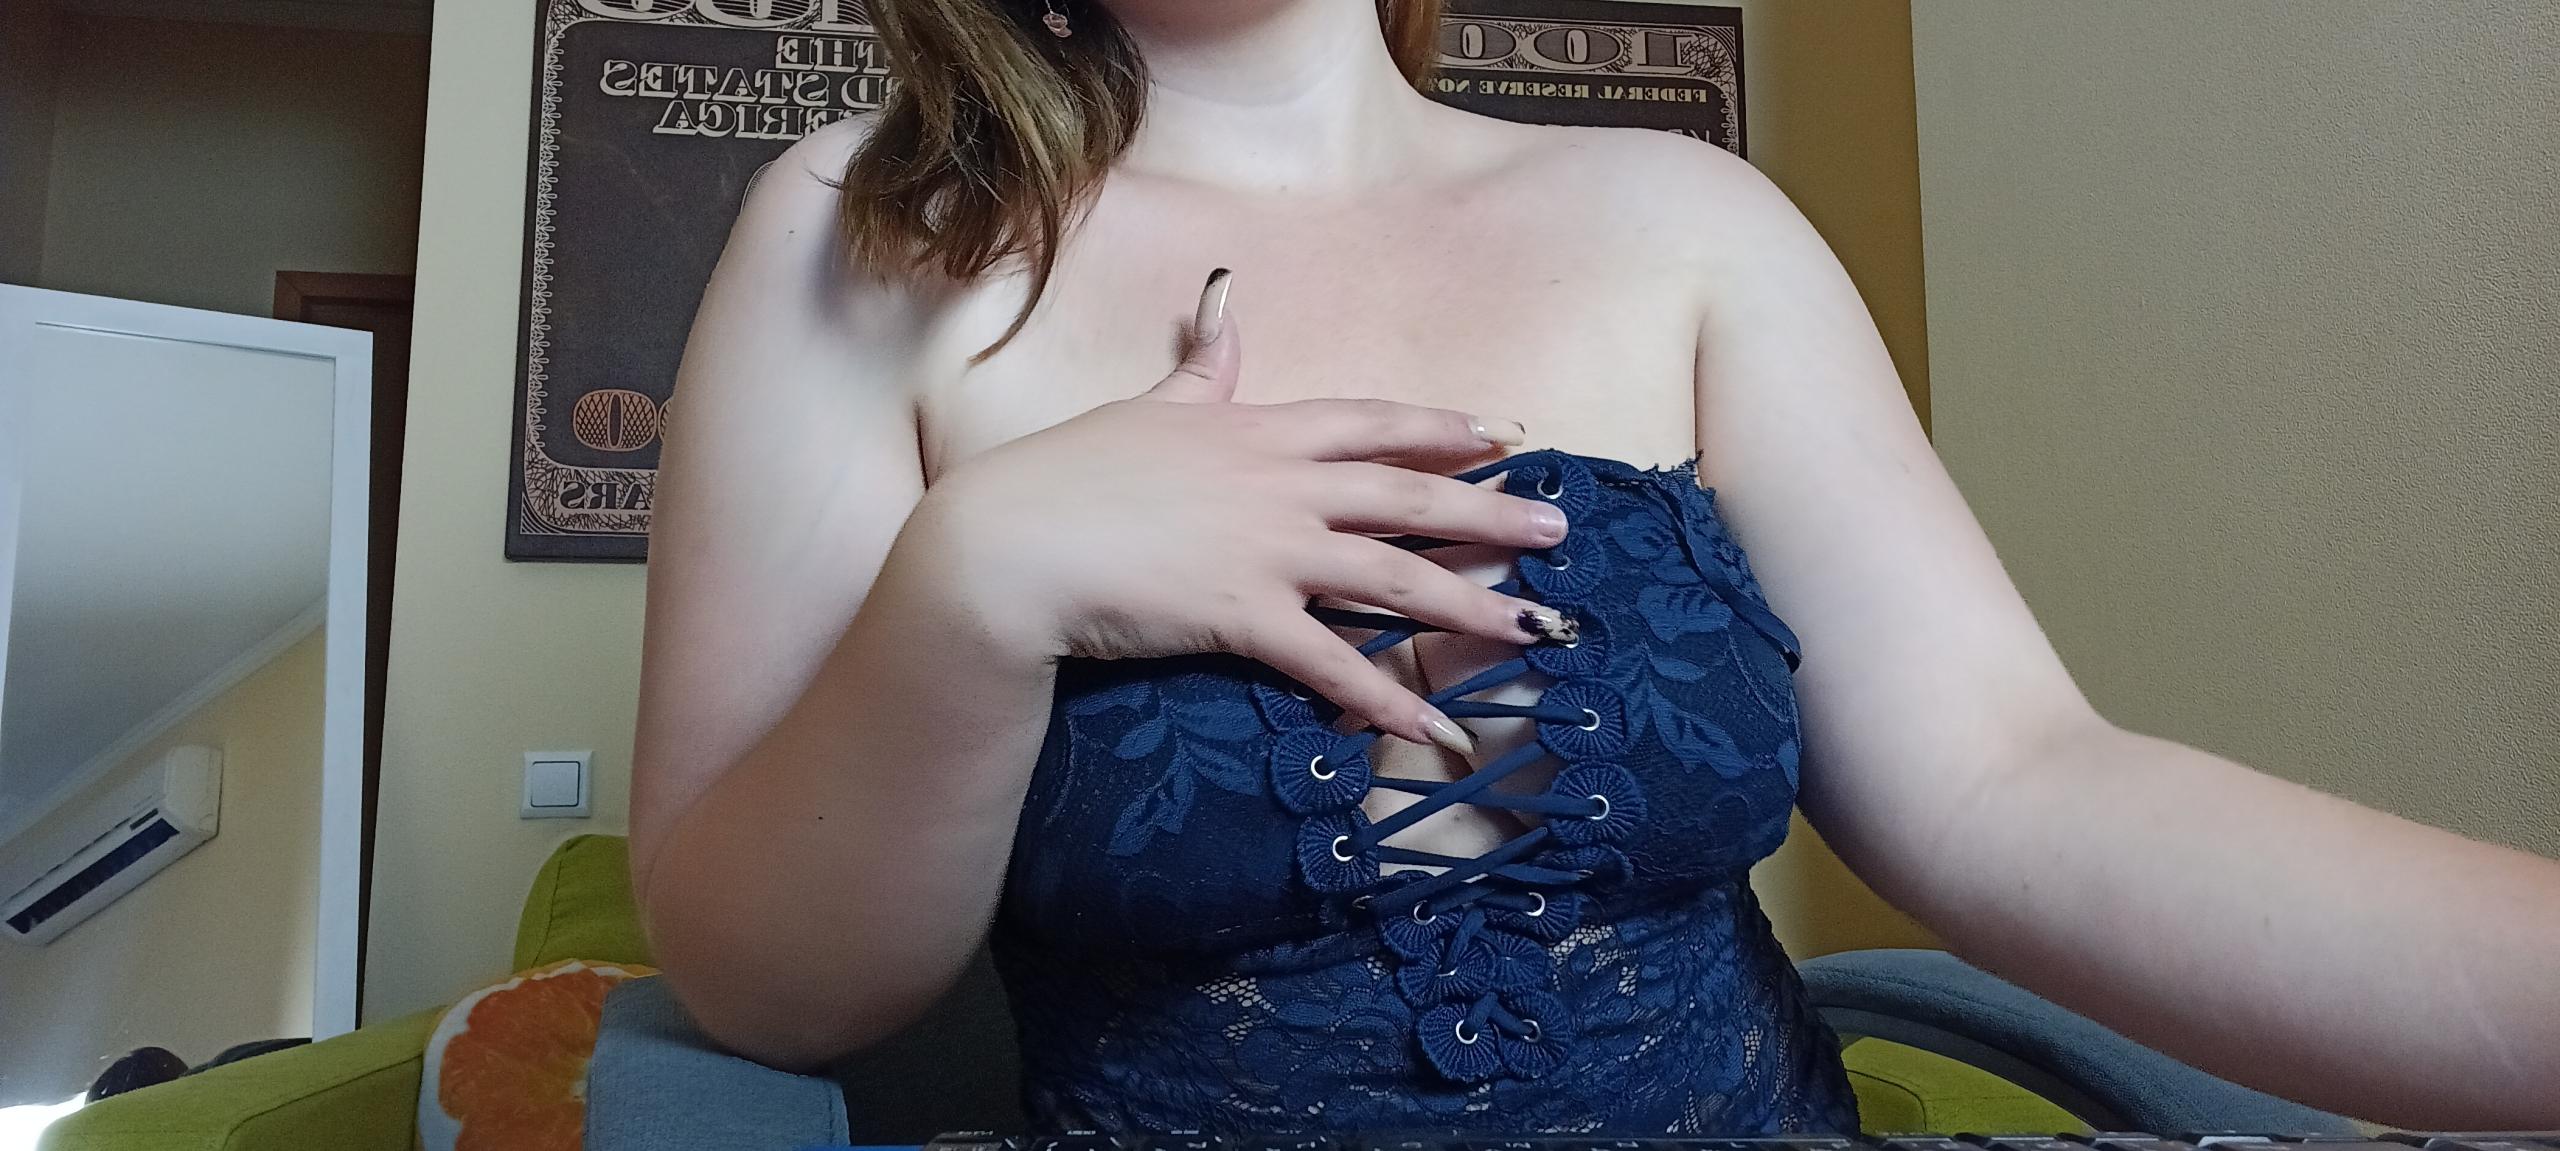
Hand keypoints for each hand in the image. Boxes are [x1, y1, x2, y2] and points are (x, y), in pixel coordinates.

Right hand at [917, 270, 1568, 752]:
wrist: (1011, 540)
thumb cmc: (1070, 473)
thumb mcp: (1149, 406)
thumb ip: (1203, 364)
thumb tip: (1227, 298)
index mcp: (1259, 431)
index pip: (1371, 423)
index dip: (1442, 427)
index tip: (1504, 433)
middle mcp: (1281, 485)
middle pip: (1408, 496)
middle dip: (1492, 513)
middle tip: (1559, 529)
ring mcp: (1269, 549)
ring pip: (1394, 576)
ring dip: (1472, 606)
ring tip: (1536, 629)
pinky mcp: (1244, 614)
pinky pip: (1333, 662)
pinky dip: (1388, 700)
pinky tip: (1437, 730)